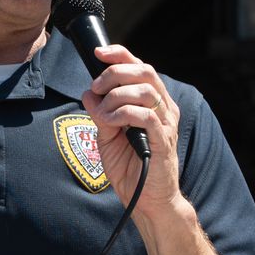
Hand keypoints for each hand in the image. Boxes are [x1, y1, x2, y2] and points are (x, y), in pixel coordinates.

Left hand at [79, 45, 181, 211]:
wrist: (146, 200)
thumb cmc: (130, 168)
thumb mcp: (107, 136)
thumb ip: (100, 113)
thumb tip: (88, 93)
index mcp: (152, 103)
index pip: (140, 67)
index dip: (120, 54)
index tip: (98, 53)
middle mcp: (164, 108)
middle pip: (144, 71)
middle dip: (114, 73)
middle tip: (96, 88)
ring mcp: (166, 124)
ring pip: (146, 91)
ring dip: (117, 96)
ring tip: (103, 113)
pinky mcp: (163, 140)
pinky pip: (146, 115)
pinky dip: (123, 114)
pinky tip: (110, 123)